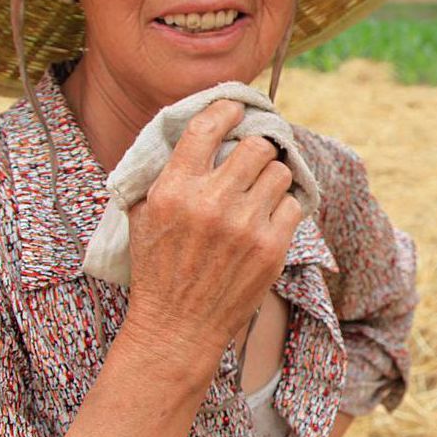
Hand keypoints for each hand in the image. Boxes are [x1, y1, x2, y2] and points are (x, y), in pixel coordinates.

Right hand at [120, 99, 302, 379]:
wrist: (177, 328)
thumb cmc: (157, 269)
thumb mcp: (143, 214)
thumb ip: (163, 172)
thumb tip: (195, 131)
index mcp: (174, 189)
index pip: (207, 126)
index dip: (227, 109)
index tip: (235, 108)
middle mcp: (211, 203)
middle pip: (257, 146)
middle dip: (257, 148)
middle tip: (253, 158)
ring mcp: (245, 226)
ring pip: (280, 173)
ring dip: (272, 178)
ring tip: (260, 190)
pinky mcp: (271, 248)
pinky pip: (294, 204)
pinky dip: (284, 207)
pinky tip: (269, 215)